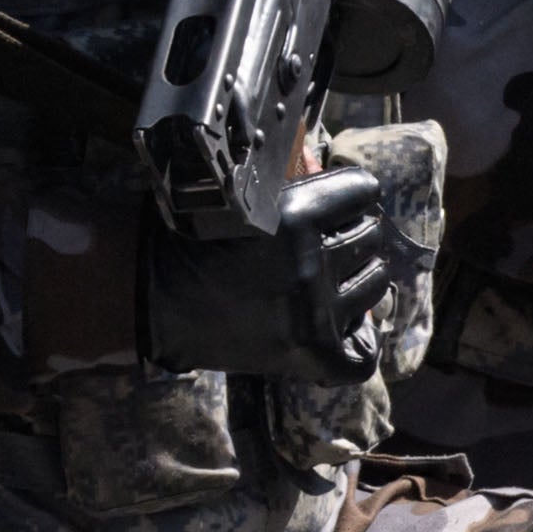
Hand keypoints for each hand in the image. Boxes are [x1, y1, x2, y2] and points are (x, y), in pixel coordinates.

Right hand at [144, 162, 395, 380]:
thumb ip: (294, 186)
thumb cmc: (192, 238)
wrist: (155, 298)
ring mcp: (314, 314)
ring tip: (338, 279)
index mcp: (295, 217)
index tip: (344, 198)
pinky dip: (359, 341)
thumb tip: (339, 175)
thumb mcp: (244, 198)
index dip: (351, 192)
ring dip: (361, 279)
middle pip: (370, 236)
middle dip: (354, 233)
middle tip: (333, 240)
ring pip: (377, 286)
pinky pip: (363, 352)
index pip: (361, 191)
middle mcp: (310, 264)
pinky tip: (346, 327)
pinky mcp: (311, 355)